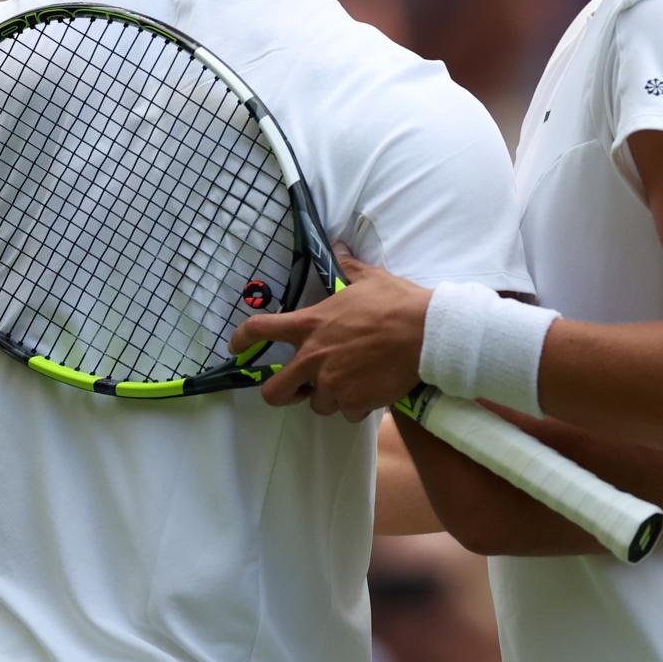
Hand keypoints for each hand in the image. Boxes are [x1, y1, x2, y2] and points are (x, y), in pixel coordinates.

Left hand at [230, 253, 430, 420]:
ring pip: (318, 404)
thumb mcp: (369, 279)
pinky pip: (348, 412)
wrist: (426, 334)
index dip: (242, 340)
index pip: (260, 330)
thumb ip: (348, 268)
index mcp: (310, 325)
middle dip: (282, 392)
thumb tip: (340, 249)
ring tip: (353, 381)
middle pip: (274, 392)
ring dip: (331, 396)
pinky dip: (357, 405)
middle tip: (298, 388)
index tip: (236, 347)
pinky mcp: (354, 402)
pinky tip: (373, 389)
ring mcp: (332, 384)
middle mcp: (313, 358)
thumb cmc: (396, 303)